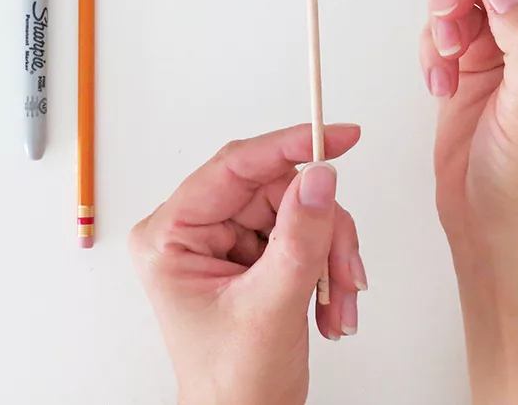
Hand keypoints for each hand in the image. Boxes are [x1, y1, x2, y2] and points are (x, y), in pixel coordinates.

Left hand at [130, 124, 365, 404]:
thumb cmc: (233, 385)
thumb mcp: (270, 307)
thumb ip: (300, 238)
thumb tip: (321, 176)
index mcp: (171, 236)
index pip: (234, 167)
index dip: (288, 146)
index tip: (339, 137)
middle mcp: (196, 229)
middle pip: (277, 189)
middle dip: (322, 229)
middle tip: (346, 271)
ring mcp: (227, 239)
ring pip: (299, 209)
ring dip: (330, 254)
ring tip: (339, 301)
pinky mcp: (254, 250)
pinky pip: (306, 230)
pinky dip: (328, 264)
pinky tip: (331, 304)